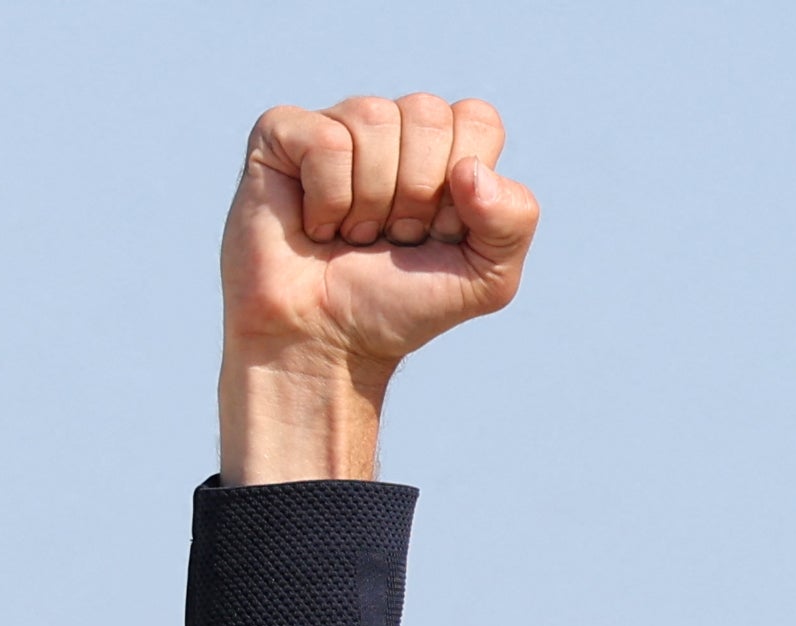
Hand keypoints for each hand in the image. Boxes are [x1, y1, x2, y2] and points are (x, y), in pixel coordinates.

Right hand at [218, 94, 538, 481]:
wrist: (328, 341)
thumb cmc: (403, 305)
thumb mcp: (487, 279)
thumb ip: (513, 222)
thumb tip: (470, 170)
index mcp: (445, 149)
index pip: (477, 118)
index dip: (463, 186)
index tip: (441, 232)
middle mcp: (392, 126)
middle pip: (427, 113)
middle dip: (417, 194)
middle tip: (394, 236)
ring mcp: (336, 123)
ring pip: (374, 120)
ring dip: (370, 201)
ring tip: (354, 233)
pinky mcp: (282, 132)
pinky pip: (326, 141)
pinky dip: (328, 199)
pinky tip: (316, 225)